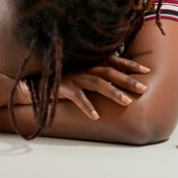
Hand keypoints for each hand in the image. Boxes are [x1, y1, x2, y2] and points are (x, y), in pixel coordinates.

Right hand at [13, 55, 149, 119]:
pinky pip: (78, 97)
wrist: (32, 78)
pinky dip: (87, 106)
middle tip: (144, 88)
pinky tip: (96, 115)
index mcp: (89, 61)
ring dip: (113, 92)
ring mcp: (75, 76)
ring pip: (98, 83)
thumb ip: (92, 69)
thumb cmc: (57, 75)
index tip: (146, 69)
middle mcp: (84, 67)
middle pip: (110, 71)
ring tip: (127, 102)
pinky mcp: (64, 86)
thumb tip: (111, 75)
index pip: (113, 61)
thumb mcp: (78, 69)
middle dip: (128, 79)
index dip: (129, 64)